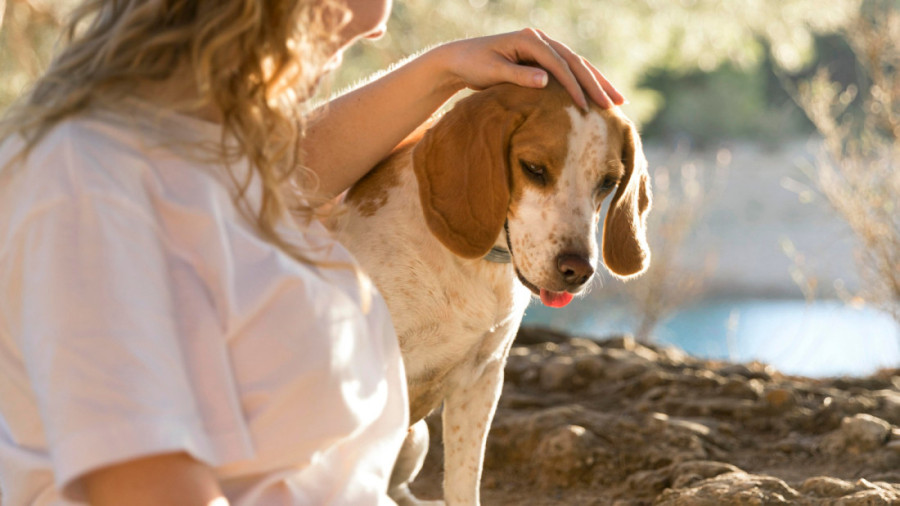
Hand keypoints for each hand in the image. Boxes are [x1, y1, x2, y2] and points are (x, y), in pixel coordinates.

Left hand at [436, 28, 625, 109]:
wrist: (461, 59)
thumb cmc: (473, 65)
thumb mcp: (492, 71)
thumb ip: (518, 75)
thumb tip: (546, 80)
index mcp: (529, 40)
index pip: (559, 64)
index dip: (574, 86)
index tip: (585, 107)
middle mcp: (540, 39)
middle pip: (576, 61)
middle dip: (597, 84)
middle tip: (615, 104)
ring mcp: (543, 47)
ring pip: (578, 64)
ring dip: (599, 82)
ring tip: (619, 101)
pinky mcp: (543, 58)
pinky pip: (570, 70)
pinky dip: (586, 82)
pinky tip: (601, 95)